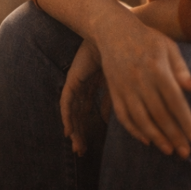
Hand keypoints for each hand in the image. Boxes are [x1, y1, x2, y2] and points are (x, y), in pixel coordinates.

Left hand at [60, 39, 110, 155]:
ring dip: (74, 130)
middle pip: (78, 114)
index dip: (89, 128)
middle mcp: (83, 85)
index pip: (88, 111)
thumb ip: (116, 99)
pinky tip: (68, 131)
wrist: (116, 38)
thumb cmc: (123, 56)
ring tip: (78, 148)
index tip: (90, 145)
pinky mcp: (73, 80)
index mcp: (94, 84)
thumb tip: (116, 119)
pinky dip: (67, 117)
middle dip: (80, 133)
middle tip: (82, 151)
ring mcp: (77, 83)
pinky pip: (66, 102)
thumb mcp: (120, 83)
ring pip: (72, 112)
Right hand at [96, 15, 190, 157]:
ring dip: (155, 137)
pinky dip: (133, 130)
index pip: (174, 100)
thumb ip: (181, 69)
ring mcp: (124, 85)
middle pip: (159, 113)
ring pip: (140, 117)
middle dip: (174, 135)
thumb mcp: (168, 47)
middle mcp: (139, 79)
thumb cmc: (146, 38)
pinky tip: (146, 140)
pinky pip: (122, 114)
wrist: (112, 29)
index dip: (186, 121)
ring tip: (169, 150)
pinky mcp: (113, 89)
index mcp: (156, 68)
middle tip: (186, 153)